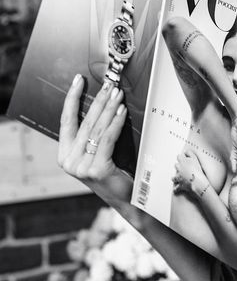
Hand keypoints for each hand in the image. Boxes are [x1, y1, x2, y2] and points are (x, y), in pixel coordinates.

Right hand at [58, 75, 132, 208]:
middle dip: (98, 100)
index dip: (71, 99)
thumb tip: (102, 103)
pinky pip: (107, 139)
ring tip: (117, 94)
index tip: (78, 80)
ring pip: (97, 129)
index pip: (66, 121)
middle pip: (84, 122)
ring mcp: (81, 167)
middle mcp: (69, 161)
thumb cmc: (114, 173)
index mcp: (65, 155)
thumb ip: (92, 135)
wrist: (127, 199)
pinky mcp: (96, 169)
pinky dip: (116, 123)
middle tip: (109, 85)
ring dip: (109, 108)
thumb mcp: (96, 153)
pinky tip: (122, 112)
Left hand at [172, 150, 208, 197]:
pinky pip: (176, 188)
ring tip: (178, 178)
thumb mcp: (195, 159)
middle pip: (176, 166)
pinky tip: (176, 189)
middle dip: (178, 167)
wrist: (198, 182)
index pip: (178, 157)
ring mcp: (179, 178)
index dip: (181, 158)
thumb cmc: (198, 171)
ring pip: (173, 178)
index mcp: (182, 162)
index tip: (183, 159)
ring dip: (175, 178)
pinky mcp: (180, 185)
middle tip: (183, 168)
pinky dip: (176, 189)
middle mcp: (179, 169)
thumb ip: (190, 153)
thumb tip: (185, 152)